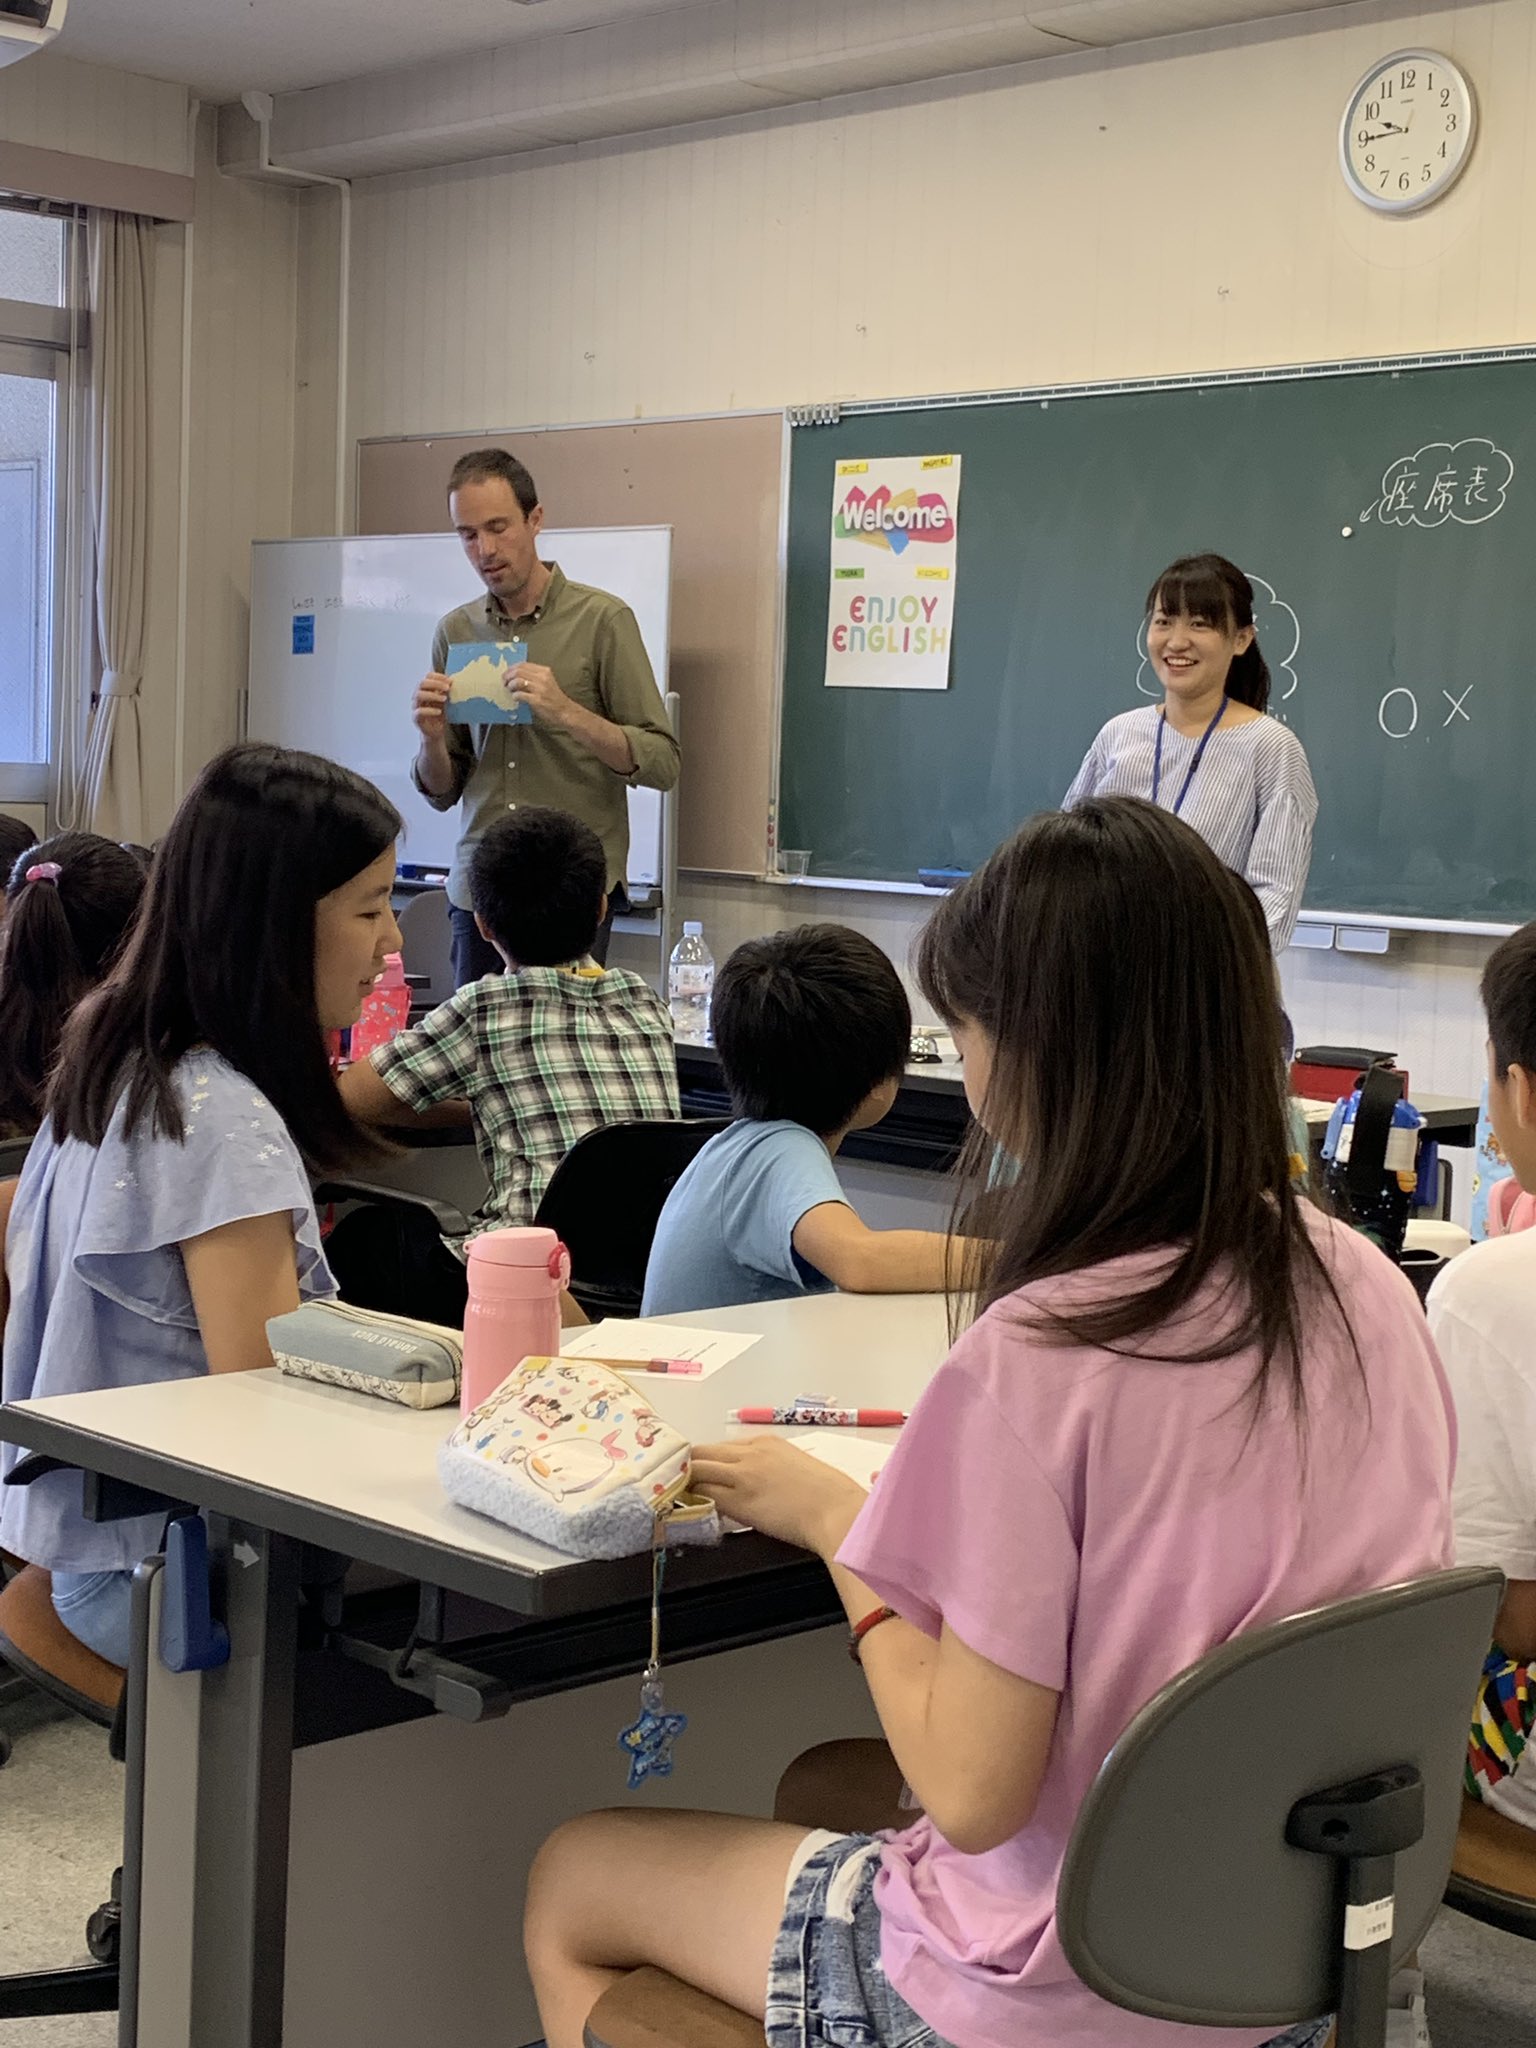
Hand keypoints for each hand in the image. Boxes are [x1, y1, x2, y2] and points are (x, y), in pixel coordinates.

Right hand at [413, 673, 450, 743]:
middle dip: (435, 684)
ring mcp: (416, 706)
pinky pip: (419, 711)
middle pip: (421, 683)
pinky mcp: (416, 717)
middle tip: (447, 688)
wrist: (436, 731)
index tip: (449, 680)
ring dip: (432, 695)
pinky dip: (430, 710)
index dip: (438, 676)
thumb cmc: (439, 713)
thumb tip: (453, 681)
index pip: (427, 677)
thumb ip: (446, 691)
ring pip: (419, 695)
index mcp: (425, 689)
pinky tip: (439, 711)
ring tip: (444, 699)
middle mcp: (418, 695)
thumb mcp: (445, 700)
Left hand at [509, 661, 573, 727]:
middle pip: (518, 671)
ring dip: (510, 686)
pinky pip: (520, 695)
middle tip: (504, 682)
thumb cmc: (554, 697)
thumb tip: (515, 675)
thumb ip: (534, 676)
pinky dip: (515, 696)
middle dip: (508, 676)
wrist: (565, 711)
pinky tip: (516, 698)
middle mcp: (542, 677)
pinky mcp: (537, 700)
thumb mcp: (547, 681)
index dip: (511, 668)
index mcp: (544, 671)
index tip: (506, 674)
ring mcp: (539, 689)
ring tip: (510, 690)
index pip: (523, 664)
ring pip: (517, 681)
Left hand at [690, 1438, 866, 1555]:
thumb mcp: (797, 1465)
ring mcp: (742, 1475)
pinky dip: (693, 1499)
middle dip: (687, 1466)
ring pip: (697, 1469)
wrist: (835, 1510)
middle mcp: (750, 1452)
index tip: (701, 1473)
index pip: (722, 1447)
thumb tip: (758, 1482)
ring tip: (675, 1495)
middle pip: (702, 1452)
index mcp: (766, 1442)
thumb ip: (772, 1467)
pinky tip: (688, 1506)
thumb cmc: (828, 1493)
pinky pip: (705, 1494)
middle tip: (677, 1482)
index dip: (708, 1461)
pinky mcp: (738, 1500)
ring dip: (684, 1481)